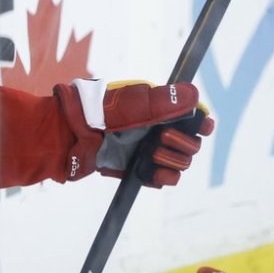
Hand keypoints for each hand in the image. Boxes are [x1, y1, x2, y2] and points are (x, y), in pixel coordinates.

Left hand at [55, 79, 214, 186]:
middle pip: (191, 142)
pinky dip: (164, 177)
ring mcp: (148, 149)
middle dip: (183, 142)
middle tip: (163, 138)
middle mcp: (156, 128)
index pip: (191, 117)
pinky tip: (156, 173)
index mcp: (157, 108)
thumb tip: (194, 94)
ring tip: (152, 153)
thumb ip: (164, 101)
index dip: (201, 122)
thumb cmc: (97, 111)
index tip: (204, 126)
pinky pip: (164, 178)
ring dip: (173, 159)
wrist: (69, 135)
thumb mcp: (131, 102)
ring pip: (181, 161)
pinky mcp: (139, 168)